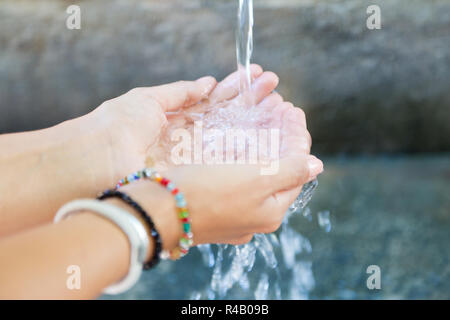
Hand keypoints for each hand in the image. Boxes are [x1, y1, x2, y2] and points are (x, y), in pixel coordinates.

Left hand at [85, 64, 278, 181]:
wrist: (99, 160)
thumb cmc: (118, 125)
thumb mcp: (150, 99)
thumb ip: (181, 92)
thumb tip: (208, 83)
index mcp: (180, 117)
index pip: (216, 100)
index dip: (238, 88)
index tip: (259, 76)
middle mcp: (191, 138)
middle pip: (229, 118)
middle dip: (253, 103)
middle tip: (277, 91)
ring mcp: (196, 156)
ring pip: (233, 137)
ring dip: (256, 122)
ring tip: (280, 107)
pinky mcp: (197, 173)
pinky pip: (227, 158)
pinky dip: (248, 146)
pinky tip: (268, 132)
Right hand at [121, 99, 322, 247]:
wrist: (156, 212)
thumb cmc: (207, 194)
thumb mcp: (256, 180)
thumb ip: (290, 171)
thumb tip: (316, 165)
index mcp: (272, 210)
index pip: (296, 168)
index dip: (297, 136)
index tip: (292, 109)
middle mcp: (255, 214)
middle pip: (276, 168)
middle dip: (280, 135)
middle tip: (279, 107)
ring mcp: (233, 210)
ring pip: (255, 169)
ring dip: (261, 140)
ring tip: (262, 114)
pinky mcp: (213, 203)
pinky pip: (235, 173)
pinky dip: (240, 152)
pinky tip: (238, 136)